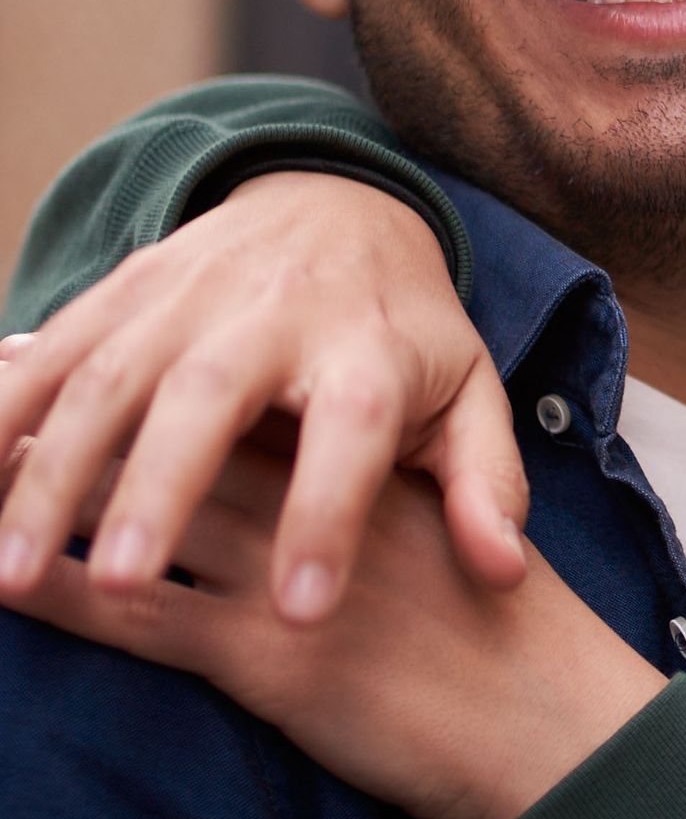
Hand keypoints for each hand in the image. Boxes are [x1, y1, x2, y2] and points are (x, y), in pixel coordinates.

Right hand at [0, 171, 524, 623]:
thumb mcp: (466, 396)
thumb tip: (502, 574)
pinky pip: (48, 351)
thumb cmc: (404, 334)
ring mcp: (185, 295)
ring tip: (10, 574)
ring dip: (48, 470)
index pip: (354, 430)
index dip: (329, 517)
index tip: (305, 614)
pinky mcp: (121, 291)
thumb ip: (484, 484)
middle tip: (121, 586)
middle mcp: (272, 313)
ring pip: (106, 379)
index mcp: (368, 348)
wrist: (337, 204)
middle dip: (159, 487)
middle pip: (208, 395)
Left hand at [3, 441, 663, 818]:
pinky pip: (138, 619)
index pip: (233, 402)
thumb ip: (391, 499)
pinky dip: (65, 596)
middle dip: (75, 418)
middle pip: (166, 436)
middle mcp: (307, 500)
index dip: (145, 377)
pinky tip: (9, 588)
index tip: (71, 361)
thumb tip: (333, 478)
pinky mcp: (264, 658)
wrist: (554, 724)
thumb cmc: (509, 645)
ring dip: (48, 496)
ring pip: (136, 514)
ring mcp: (279, 573)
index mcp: (358, 456)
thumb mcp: (451, 541)